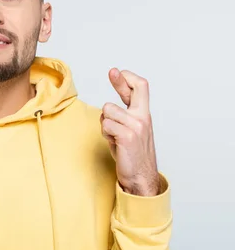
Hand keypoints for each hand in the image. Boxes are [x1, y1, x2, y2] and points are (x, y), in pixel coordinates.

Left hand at [101, 68, 159, 195]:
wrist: (140, 178)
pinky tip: (114, 143)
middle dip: (120, 80)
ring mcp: (137, 126)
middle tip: (112, 71)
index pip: (141, 88)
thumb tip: (108, 107)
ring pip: (108, 110)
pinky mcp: (128, 135)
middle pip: (134, 89)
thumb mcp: (130, 131)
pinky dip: (105, 134)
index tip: (117, 72)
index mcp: (144, 115)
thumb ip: (123, 117)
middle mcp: (143, 117)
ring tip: (113, 136)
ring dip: (105, 123)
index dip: (127, 78)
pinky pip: (106, 125)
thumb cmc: (132, 154)